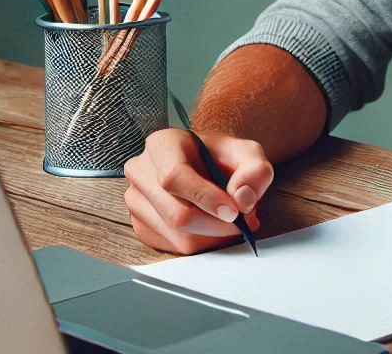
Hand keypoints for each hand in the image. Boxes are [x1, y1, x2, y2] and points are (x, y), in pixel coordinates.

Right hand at [123, 127, 271, 253]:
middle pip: (177, 214)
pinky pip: (172, 247)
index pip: (174, 177)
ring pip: (177, 236)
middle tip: (242, 222)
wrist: (205, 164)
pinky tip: (211, 228)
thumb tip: (243, 199)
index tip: (233, 211)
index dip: (205, 198)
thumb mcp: (247, 153)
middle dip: (216, 225)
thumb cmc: (221, 157)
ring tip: (229, 222)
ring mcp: (136, 200)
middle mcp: (141, 171)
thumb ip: (255, 171)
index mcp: (162, 144)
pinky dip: (200, 244)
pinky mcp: (141, 224)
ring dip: (212, 237)